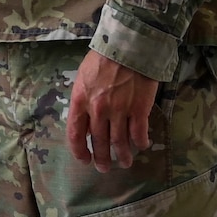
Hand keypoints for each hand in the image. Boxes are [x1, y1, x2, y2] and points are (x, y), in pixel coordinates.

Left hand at [67, 49, 159, 172]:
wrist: (128, 47)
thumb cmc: (102, 60)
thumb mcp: (83, 79)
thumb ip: (83, 101)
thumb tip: (87, 123)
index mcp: (80, 101)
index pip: (75, 133)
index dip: (79, 150)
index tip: (84, 160)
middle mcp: (98, 109)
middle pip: (99, 141)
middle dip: (101, 158)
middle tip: (104, 168)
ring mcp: (119, 110)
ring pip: (119, 141)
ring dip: (122, 155)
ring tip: (124, 163)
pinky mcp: (139, 109)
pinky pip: (139, 133)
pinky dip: (140, 143)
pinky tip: (141, 146)